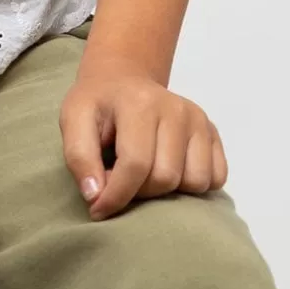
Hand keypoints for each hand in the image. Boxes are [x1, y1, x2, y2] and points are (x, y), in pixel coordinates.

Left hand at [58, 52, 227, 220]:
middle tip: (120, 182)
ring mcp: (199, 120)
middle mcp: (177, 109)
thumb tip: (96, 196)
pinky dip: (193, 185)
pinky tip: (170, 171)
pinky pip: (216, 178)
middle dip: (139, 192)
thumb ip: (79, 157)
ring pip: (195, 182)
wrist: (123, 79)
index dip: (116, 195)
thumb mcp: (73, 120)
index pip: (135, 165)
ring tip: (145, 175)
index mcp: (140, 102)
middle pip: (166, 178)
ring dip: (168, 191)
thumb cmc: (97, 103)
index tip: (98, 209)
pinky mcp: (212, 131)